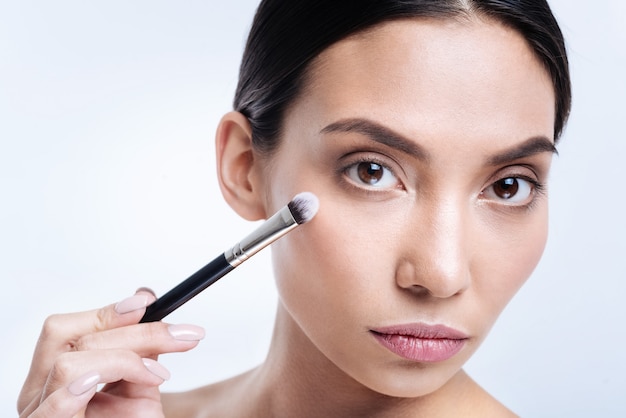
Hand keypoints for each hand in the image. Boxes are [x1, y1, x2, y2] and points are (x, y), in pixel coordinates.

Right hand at [18, 288, 204, 417]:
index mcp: (55, 374)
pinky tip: (121, 378)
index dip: (108, 310)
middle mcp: (38, 393)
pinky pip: (59, 406)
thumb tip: (146, 300)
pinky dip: (90, 385)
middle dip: (136, 332)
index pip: (66, 328)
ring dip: (125, 361)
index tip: (151, 301)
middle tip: (183, 336)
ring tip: (158, 377)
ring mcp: (41, 415)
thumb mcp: (137, 385)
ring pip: (72, 364)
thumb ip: (139, 348)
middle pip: (73, 339)